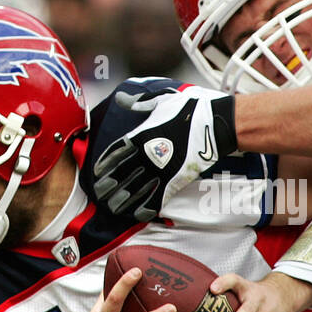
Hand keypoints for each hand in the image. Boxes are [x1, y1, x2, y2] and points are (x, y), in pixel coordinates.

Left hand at [92, 88, 235, 220]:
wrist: (215, 123)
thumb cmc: (189, 109)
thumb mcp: (160, 100)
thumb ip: (138, 103)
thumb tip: (120, 97)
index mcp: (141, 135)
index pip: (116, 153)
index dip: (105, 164)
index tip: (97, 173)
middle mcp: (147, 154)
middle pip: (122, 174)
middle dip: (109, 186)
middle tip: (100, 196)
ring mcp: (161, 169)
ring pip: (136, 189)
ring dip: (123, 200)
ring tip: (114, 208)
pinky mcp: (176, 180)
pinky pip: (157, 198)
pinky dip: (147, 208)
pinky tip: (138, 214)